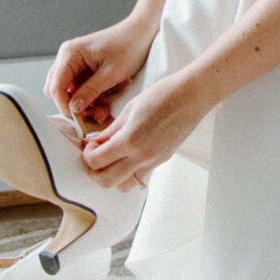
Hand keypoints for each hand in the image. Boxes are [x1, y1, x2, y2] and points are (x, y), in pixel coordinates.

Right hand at [45, 13, 157, 130]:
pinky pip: (78, 88)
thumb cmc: (129, 46)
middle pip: (56, 90)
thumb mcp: (111, 73)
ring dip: (82, 103)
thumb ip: (90, 91)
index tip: (79, 120)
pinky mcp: (83, 67)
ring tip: (102, 110)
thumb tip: (73, 109)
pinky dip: (88, 97)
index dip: (64, 106)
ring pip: (68, 91)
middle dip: (72, 106)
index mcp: (70, 53)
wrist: (141, 31)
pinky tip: (103, 102)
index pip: (55, 87)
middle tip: (92, 115)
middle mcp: (67, 57)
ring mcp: (74, 62)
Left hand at [78, 73, 207, 190]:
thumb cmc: (163, 95)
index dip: (88, 155)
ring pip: (125, 184)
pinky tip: (130, 155)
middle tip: (96, 156)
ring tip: (113, 159)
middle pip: (107, 181)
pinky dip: (130, 171)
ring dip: (114, 176)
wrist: (192, 96)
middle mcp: (141, 156)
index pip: (96, 161)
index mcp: (129, 140)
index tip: (90, 145)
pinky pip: (141, 175)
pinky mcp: (163, 160)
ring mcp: (154, 161)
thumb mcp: (130, 108)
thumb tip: (96, 140)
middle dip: (95, 172)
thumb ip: (111, 129)